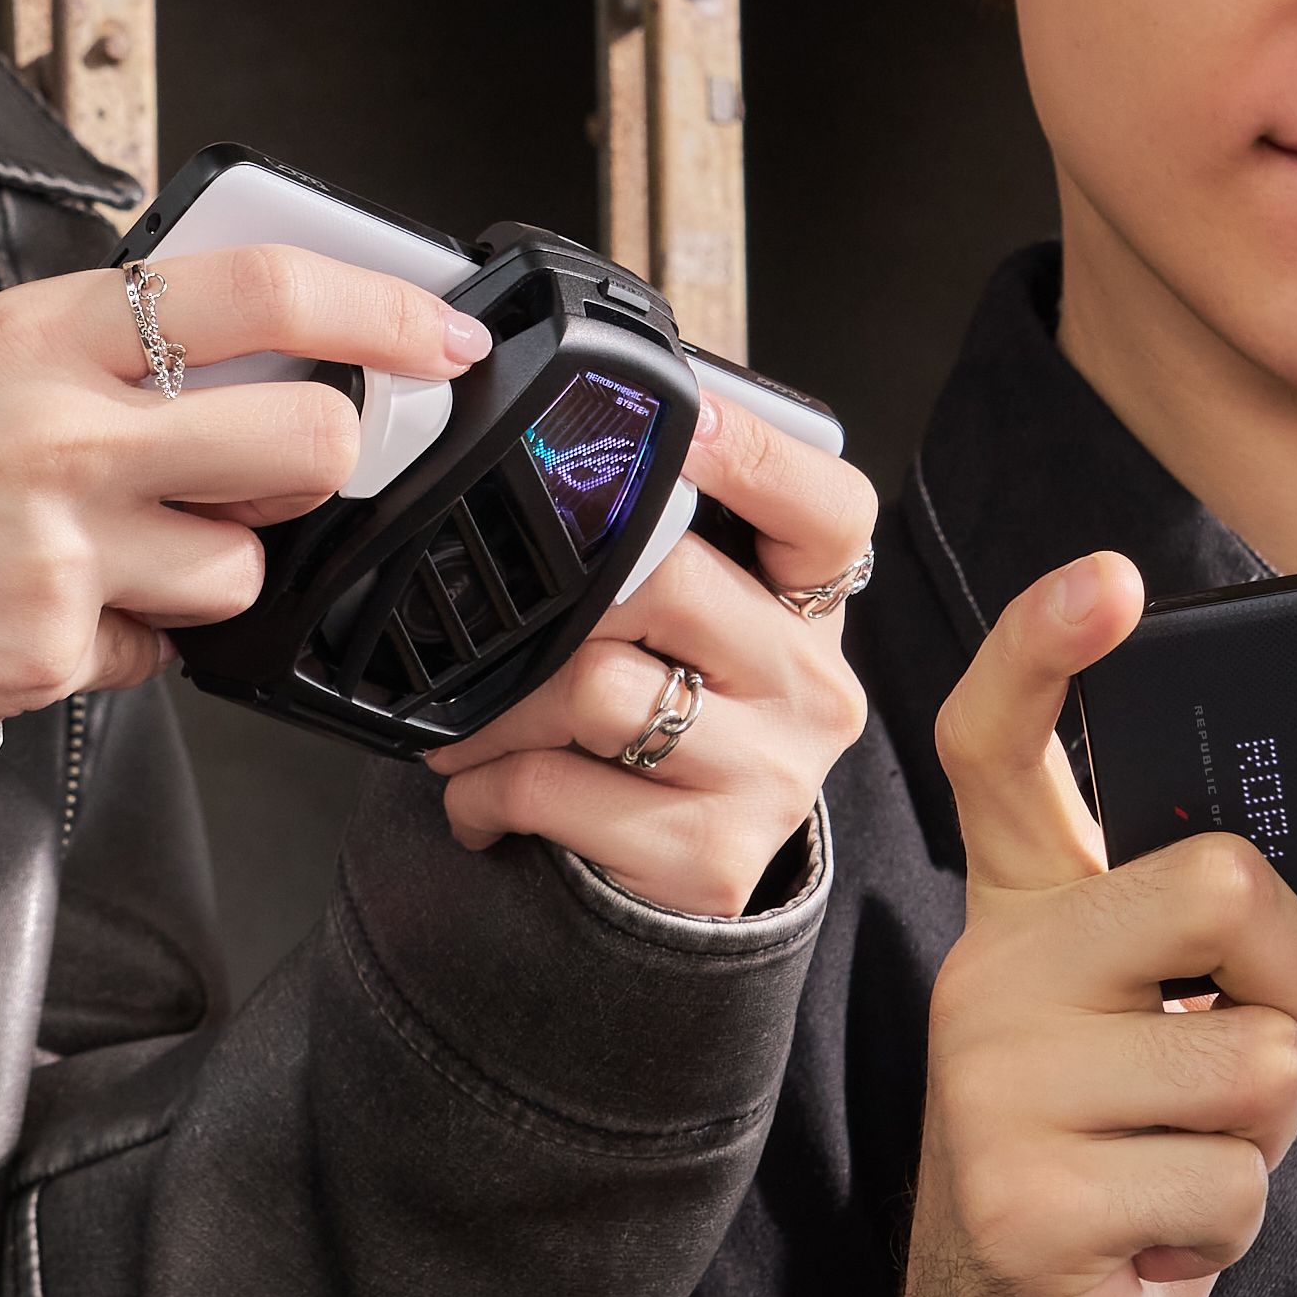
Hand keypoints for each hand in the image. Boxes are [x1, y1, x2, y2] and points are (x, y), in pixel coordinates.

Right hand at [0, 249, 482, 737]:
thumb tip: (182, 321)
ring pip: (244, 569)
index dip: (377, 307)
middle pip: (306, 446)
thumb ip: (65, 329)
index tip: (436, 332)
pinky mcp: (59, 654)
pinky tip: (55, 606)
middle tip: (275, 462)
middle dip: (322, 460)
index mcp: (47, 337)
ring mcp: (70, 556)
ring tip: (115, 545)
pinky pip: (159, 650)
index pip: (258, 294)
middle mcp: (71, 439)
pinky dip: (128, 635)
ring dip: (210, 563)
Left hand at [417, 388, 872, 916]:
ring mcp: (772, 777)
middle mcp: (812, 687)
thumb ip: (657, 548)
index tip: (683, 418)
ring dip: (494, 707)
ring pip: (592, 688)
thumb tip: (559, 460)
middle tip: (493, 621)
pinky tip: (481, 793)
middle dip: (551, 600)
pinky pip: (551, 787)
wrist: (683, 877)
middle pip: (666, 582)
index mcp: (812, 607)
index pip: (826, 509)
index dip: (755, 453)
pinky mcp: (712, 858)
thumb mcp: (695, 627)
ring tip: (470, 722)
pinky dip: (482, 787)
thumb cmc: (674, 720)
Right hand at [860, 553, 1296, 1296]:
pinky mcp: (1023, 1198)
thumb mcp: (1139, 1041)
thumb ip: (1183, 948)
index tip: (1107, 583)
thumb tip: (1284, 889)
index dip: (1046, 651)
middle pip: (1219, 886)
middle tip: (1232, 1056)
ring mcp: (990, 1088)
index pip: (999, 750)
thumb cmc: (1112, 1190)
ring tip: (1170, 1176)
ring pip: (1255, 1059)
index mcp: (1015, 923)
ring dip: (1256, 1143)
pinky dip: (1226, 1230)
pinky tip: (1146, 1247)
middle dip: (1289, 983)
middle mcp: (986, 979)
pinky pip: (1228, 1181)